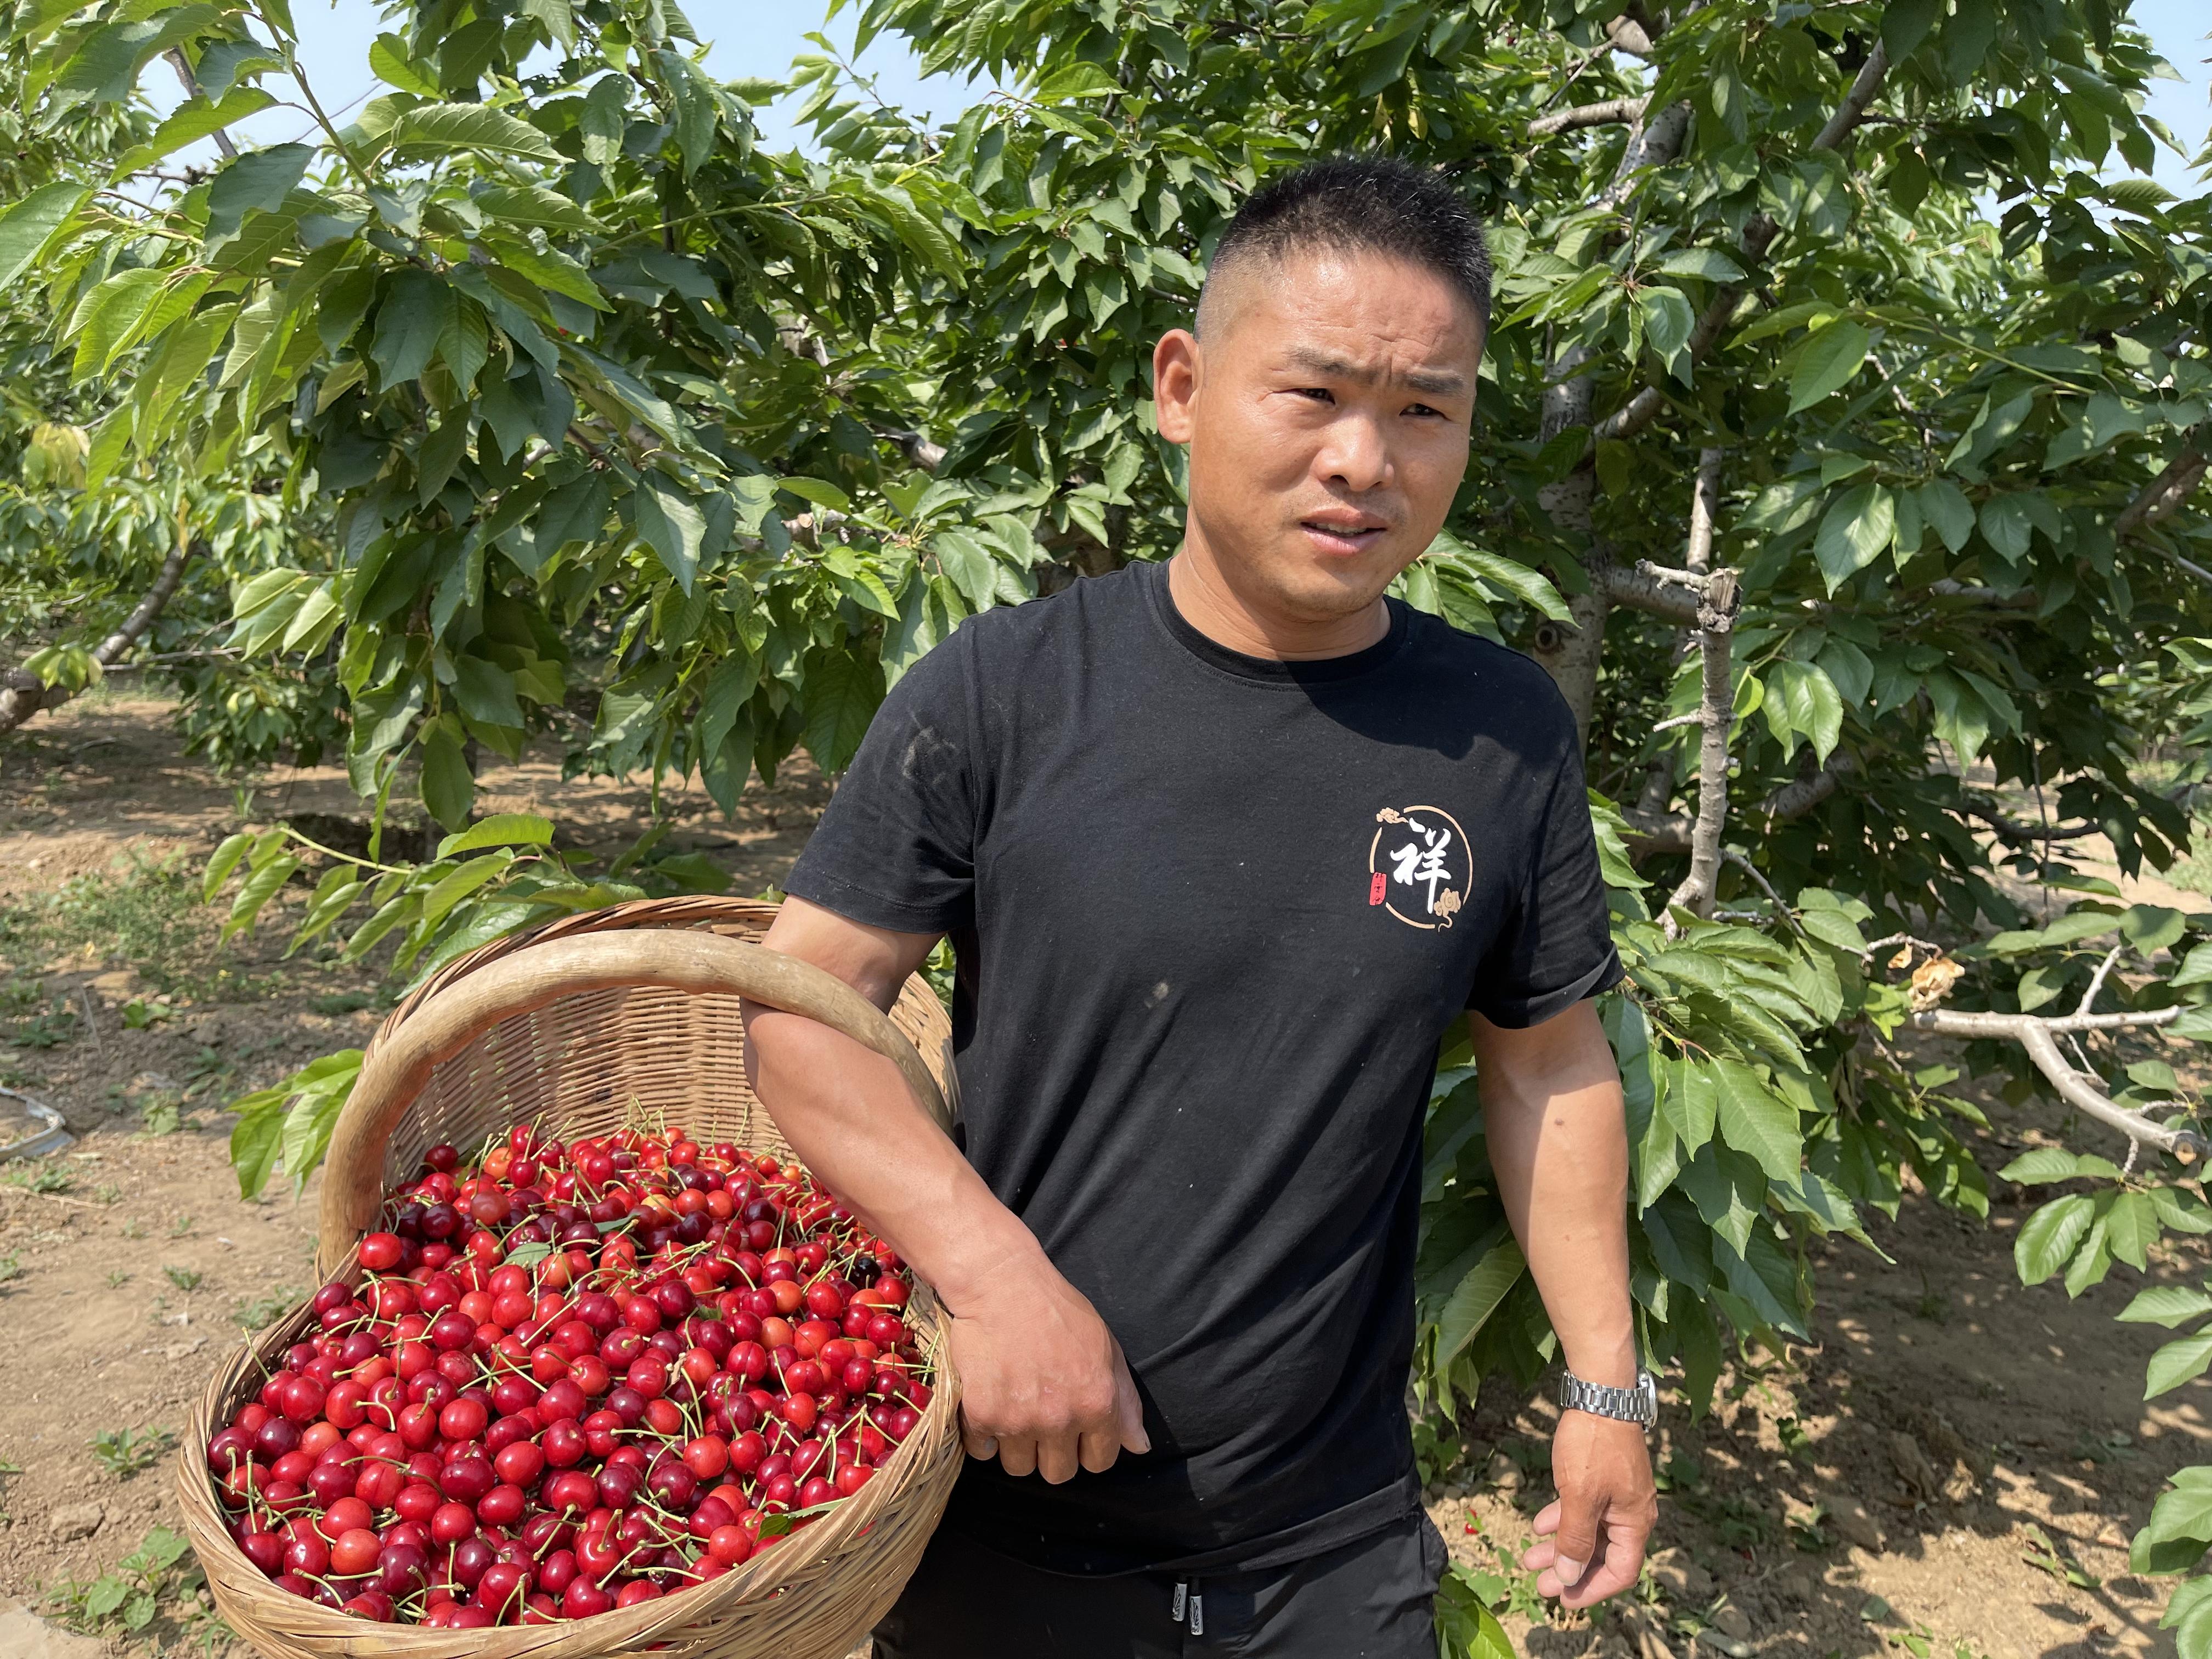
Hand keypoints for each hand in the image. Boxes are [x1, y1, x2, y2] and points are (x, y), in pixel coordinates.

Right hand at [945, 1259, 1148, 1482]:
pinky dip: (983, 1435)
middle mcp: (1060, 1419)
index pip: (1099, 1462)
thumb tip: (1139, 1447)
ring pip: (1019, 1468)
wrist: (1002, 1285)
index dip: (1088, 1448)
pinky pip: (983, 1451)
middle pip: (1059, 1473)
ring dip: (1017, 1447)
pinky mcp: (981, 1415)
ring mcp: (1019, 1420)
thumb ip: (1125, 1401)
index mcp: (1097, 1404)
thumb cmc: (1058, 1311)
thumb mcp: (1106, 1347)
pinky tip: (989, 1404)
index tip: (1075, 1431)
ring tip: (1014, 1411)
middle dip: (1053, 1453)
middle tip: (1042, 1421)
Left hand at [1520, 1411, 1656, 1608]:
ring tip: (1529, 1558)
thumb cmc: (1593, 1446)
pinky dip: (1562, 1519)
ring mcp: (1617, 1494)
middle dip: (1569, 1570)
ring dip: (1560, 1545)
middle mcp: (1631, 1512)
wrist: (1599, 1393)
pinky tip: (1538, 1525)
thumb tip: (1569, 1576)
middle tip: (1539, 1582)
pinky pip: (1584, 1508)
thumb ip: (1575, 1538)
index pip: (1621, 1572)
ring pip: (1588, 1531)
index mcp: (1635, 1522)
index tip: (1563, 1598)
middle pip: (1601, 1554)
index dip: (1592, 1588)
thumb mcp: (1580, 1497)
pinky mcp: (1603, 1478)